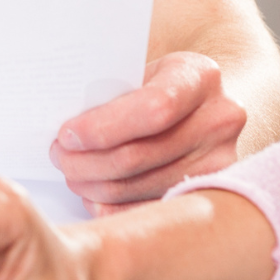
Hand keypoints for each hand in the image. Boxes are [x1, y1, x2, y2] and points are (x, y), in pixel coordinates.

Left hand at [49, 51, 246, 209]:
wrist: (199, 101)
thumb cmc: (156, 82)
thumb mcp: (138, 70)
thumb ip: (109, 91)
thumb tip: (62, 129)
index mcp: (200, 76)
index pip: (153, 108)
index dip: (104, 127)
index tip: (67, 135)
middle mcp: (220, 118)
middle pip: (141, 154)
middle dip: (88, 161)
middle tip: (59, 157)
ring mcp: (220, 159)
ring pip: (142, 186)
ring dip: (96, 185)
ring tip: (72, 174)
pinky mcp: (212, 191)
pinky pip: (152, 208)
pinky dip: (116, 207)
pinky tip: (94, 196)